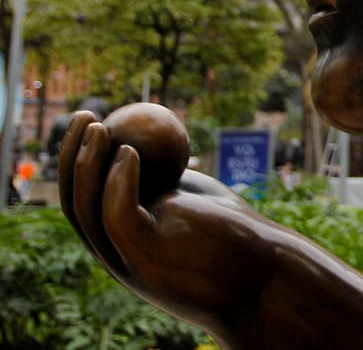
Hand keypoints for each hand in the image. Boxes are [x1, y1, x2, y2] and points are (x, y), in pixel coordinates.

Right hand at [58, 110, 274, 335]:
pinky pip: (119, 215)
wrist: (268, 273)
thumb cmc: (238, 233)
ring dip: (86, 164)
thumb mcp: (193, 200)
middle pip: (75, 204)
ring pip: (88, 210)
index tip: (89, 121)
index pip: (84, 202)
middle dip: (70, 155)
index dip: (76, 161)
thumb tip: (148, 136)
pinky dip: (118, 181)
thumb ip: (166, 179)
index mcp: (122, 245)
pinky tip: (128, 151)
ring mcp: (127, 262)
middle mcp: (116, 257)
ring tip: (99, 124)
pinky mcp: (145, 260)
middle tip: (84, 114)